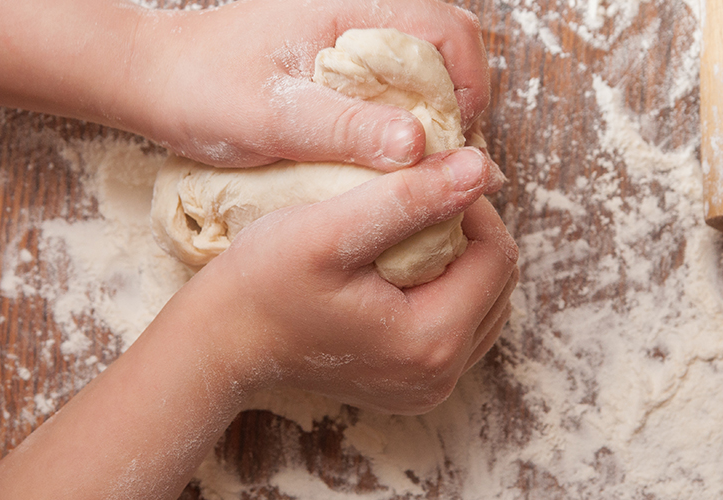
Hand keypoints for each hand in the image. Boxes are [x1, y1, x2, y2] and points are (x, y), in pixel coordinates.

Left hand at [131, 0, 490, 170]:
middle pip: (447, 51)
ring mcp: (351, 41)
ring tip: (410, 167)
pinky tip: (382, 161)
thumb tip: (419, 144)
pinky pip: (393, 89)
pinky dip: (401, 124)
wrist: (155, 81)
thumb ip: (346, 129)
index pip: (449, 31)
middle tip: (434, 162)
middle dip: (455, 106)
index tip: (448, 143)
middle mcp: (360, 17)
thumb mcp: (274, 118)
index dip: (468, 87)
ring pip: (423, 73)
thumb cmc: (204, 90)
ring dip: (429, 119)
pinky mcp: (339, 67)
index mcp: (352, 9)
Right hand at [186, 147, 517, 413]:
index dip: (473, 205)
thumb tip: (481, 168)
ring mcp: (428, 387)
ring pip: (485, 306)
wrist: (223, 342)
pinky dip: (448, 291)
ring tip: (414, 232)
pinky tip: (407, 268)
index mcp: (430, 341)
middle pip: (499, 284)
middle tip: (422, 201)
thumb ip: (409, 198)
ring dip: (463, 261)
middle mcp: (439, 376)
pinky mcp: (414, 387)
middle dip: (472, 234)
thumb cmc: (263, 283)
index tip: (428, 179)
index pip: (496, 255)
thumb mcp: (331, 230)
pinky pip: (461, 329)